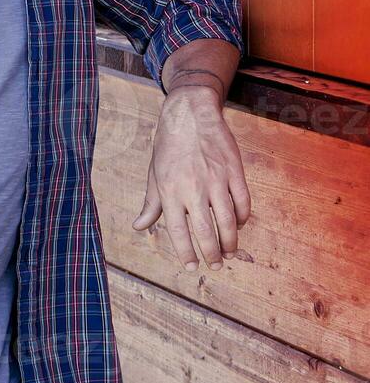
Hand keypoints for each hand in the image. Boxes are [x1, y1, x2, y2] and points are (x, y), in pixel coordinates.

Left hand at [132, 86, 251, 270]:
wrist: (190, 115)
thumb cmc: (168, 147)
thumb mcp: (154, 174)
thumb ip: (151, 203)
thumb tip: (139, 227)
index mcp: (169, 190)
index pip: (177, 230)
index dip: (186, 252)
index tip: (192, 267)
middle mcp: (192, 188)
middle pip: (204, 231)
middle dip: (211, 253)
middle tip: (215, 265)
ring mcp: (216, 180)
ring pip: (227, 221)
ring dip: (230, 241)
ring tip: (228, 253)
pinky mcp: (234, 171)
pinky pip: (243, 202)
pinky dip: (242, 218)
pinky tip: (238, 225)